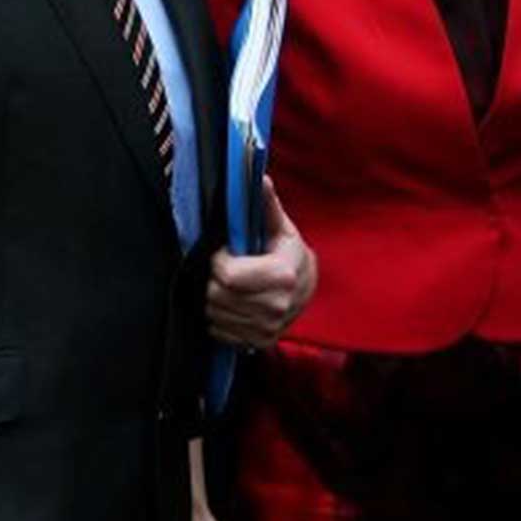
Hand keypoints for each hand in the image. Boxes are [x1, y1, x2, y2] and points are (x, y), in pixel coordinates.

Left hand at [207, 178, 317, 348]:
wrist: (307, 289)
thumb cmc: (288, 254)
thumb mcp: (280, 228)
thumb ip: (265, 205)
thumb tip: (259, 177)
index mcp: (282, 277)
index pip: (228, 276)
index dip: (218, 261)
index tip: (228, 252)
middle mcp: (276, 307)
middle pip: (216, 295)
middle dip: (213, 279)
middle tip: (226, 269)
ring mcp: (267, 328)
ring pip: (213, 313)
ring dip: (214, 299)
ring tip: (231, 286)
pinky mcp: (257, 342)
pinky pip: (218, 331)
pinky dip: (219, 317)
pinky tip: (233, 303)